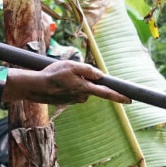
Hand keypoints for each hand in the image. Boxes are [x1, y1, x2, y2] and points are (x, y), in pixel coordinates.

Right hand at [2, 61, 129, 105]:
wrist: (35, 87)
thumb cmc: (52, 74)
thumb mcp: (71, 65)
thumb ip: (87, 70)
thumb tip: (100, 75)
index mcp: (85, 88)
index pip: (106, 93)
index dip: (119, 96)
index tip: (130, 100)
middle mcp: (82, 96)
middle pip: (92, 88)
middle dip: (86, 80)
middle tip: (69, 73)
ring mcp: (74, 100)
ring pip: (82, 89)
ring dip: (76, 82)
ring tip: (61, 76)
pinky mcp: (67, 101)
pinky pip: (73, 91)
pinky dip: (68, 86)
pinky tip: (58, 82)